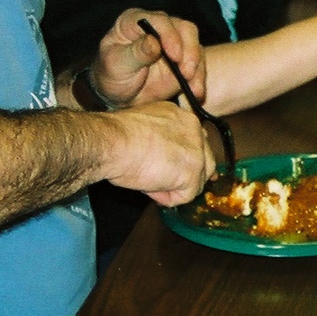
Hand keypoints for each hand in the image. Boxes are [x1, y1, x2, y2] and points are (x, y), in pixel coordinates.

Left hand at [91, 10, 205, 107]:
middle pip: (184, 29)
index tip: (174, 55)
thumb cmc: (111, 75)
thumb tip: (154, 41)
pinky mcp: (185, 59)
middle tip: (187, 73)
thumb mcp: (116, 64)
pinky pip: (199, 66)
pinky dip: (199, 80)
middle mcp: (158, 27)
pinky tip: (196, 93)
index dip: (169, 35)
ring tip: (193, 88)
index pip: (158, 20)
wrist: (119, 96)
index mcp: (135, 21)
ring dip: (197, 67)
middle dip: (189, 51)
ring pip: (195, 46)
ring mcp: (174, 42)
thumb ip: (135, 52)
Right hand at [95, 99, 215, 205]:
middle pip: (204, 159)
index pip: (196, 140)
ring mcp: (198, 151)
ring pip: (198, 179)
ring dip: (176, 187)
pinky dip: (168, 199)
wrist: (111, 142)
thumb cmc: (115, 136)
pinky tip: (150, 189)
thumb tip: (161, 157)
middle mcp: (195, 129)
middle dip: (187, 175)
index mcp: (182, 117)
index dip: (186, 157)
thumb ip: (160, 138)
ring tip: (149, 183)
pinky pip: (186, 195)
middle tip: (161, 182)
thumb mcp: (143, 128)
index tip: (176, 169)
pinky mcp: (193, 171)